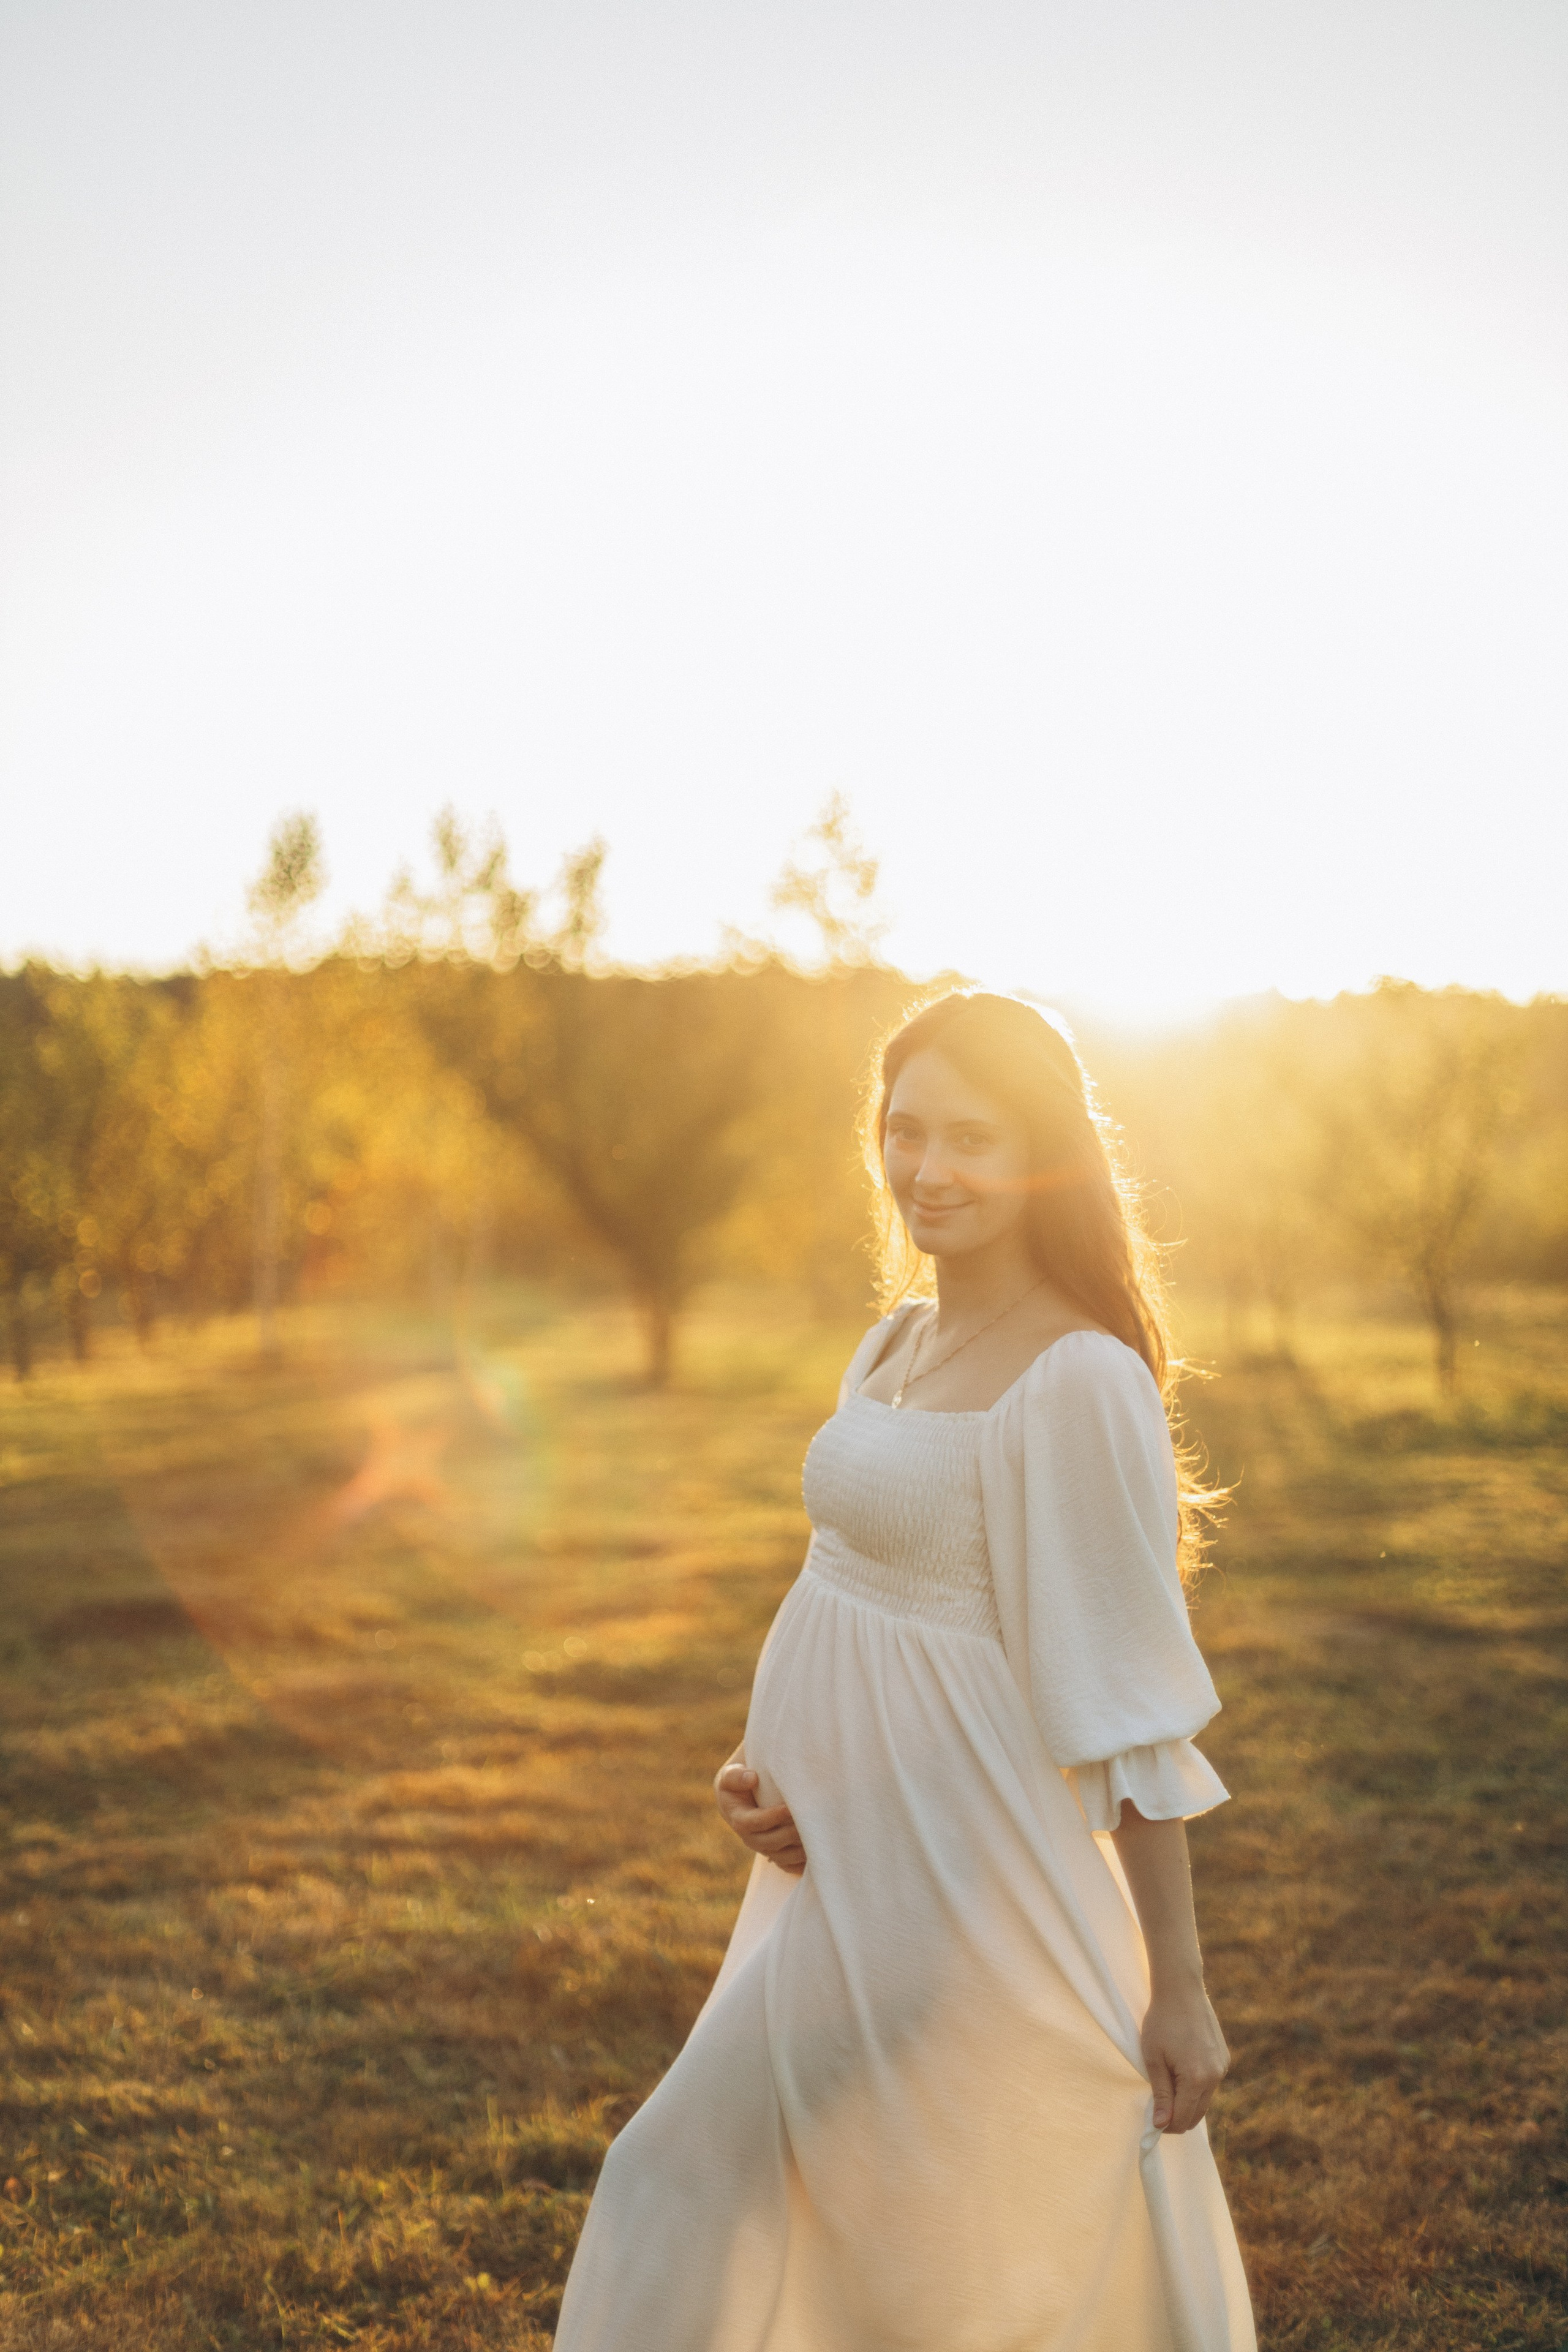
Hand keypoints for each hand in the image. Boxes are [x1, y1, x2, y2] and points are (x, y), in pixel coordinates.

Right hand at [714, 1759, 806, 1874]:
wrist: (739, 1800)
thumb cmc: (737, 1784)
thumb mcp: (730, 1776)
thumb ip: (736, 1776)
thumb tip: (751, 1778)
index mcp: (739, 1820)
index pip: (755, 1822)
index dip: (772, 1817)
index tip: (789, 1808)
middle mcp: (750, 1839)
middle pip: (771, 1842)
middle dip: (790, 1833)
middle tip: (809, 1820)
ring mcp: (763, 1849)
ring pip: (782, 1857)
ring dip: (799, 1850)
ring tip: (816, 1836)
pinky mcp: (775, 1854)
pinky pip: (788, 1866)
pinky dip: (801, 1864)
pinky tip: (816, 1855)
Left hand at [1140, 1984, 1229, 2133]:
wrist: (1181, 1989)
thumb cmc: (1161, 2021)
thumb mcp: (1154, 2059)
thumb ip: (1161, 2094)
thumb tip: (1161, 2124)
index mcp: (1197, 2079)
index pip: (1183, 2118)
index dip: (1166, 2125)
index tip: (1152, 2122)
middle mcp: (1215, 2076)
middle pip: (1197, 2114)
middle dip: (1177, 2117)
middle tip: (1158, 2108)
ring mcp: (1222, 2066)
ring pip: (1204, 2100)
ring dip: (1187, 2102)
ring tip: (1167, 2085)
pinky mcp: (1224, 2057)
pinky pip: (1210, 2083)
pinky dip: (1196, 2086)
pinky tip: (1180, 2070)